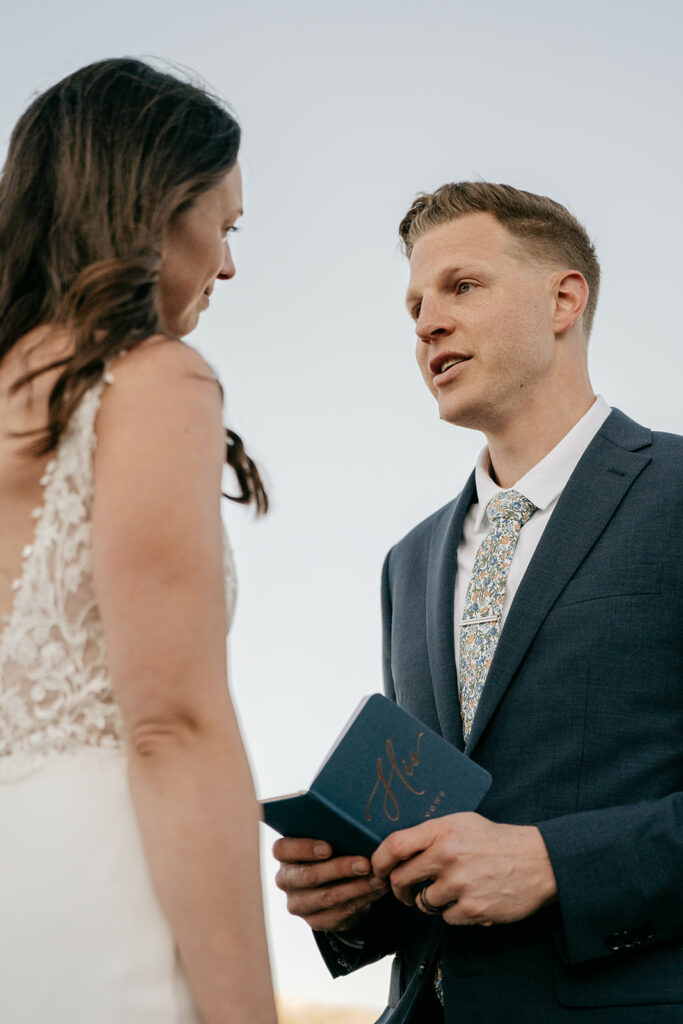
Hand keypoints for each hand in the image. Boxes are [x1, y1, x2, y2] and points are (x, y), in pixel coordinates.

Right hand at [273, 837, 388, 931]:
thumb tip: (355, 825)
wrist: (334, 883)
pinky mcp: (316, 921)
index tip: (328, 848)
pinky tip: (377, 890)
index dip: (304, 848)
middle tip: (366, 864)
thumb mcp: (326, 838)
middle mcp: (286, 880)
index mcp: (284, 854)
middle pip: (309, 875)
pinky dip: (362, 900)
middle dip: (340, 869)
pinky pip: (340, 913)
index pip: (282, 849)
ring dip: (357, 887)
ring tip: (378, 879)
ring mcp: (299, 904)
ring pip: (328, 897)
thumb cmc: (331, 851)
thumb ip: (331, 832)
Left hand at [372, 812, 556, 926]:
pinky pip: (446, 918)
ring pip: (423, 902)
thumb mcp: (462, 822)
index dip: (379, 860)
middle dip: (398, 889)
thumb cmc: (496, 840)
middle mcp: (447, 856)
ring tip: (451, 889)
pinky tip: (469, 898)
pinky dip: (453, 912)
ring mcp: (460, 884)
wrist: (538, 861)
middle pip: (401, 879)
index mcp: (442, 830)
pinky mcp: (473, 909)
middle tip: (404, 890)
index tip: (377, 869)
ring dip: (430, 900)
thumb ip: (431, 833)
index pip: (394, 845)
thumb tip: (396, 849)